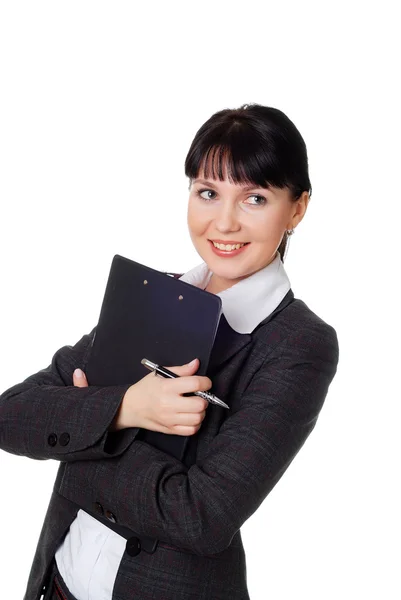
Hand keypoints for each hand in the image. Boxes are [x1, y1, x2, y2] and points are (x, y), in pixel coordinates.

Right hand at [72, 359, 211, 434]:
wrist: (130, 407)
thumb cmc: (146, 389)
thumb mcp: (160, 374)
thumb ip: (181, 370)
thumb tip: (196, 364)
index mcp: (167, 387)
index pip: (195, 384)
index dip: (205, 382)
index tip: (205, 382)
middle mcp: (169, 404)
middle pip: (199, 404)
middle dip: (204, 398)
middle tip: (200, 396)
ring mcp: (170, 419)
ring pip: (198, 418)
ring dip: (201, 412)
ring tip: (195, 406)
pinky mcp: (170, 430)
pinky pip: (191, 430)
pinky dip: (195, 424)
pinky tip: (191, 417)